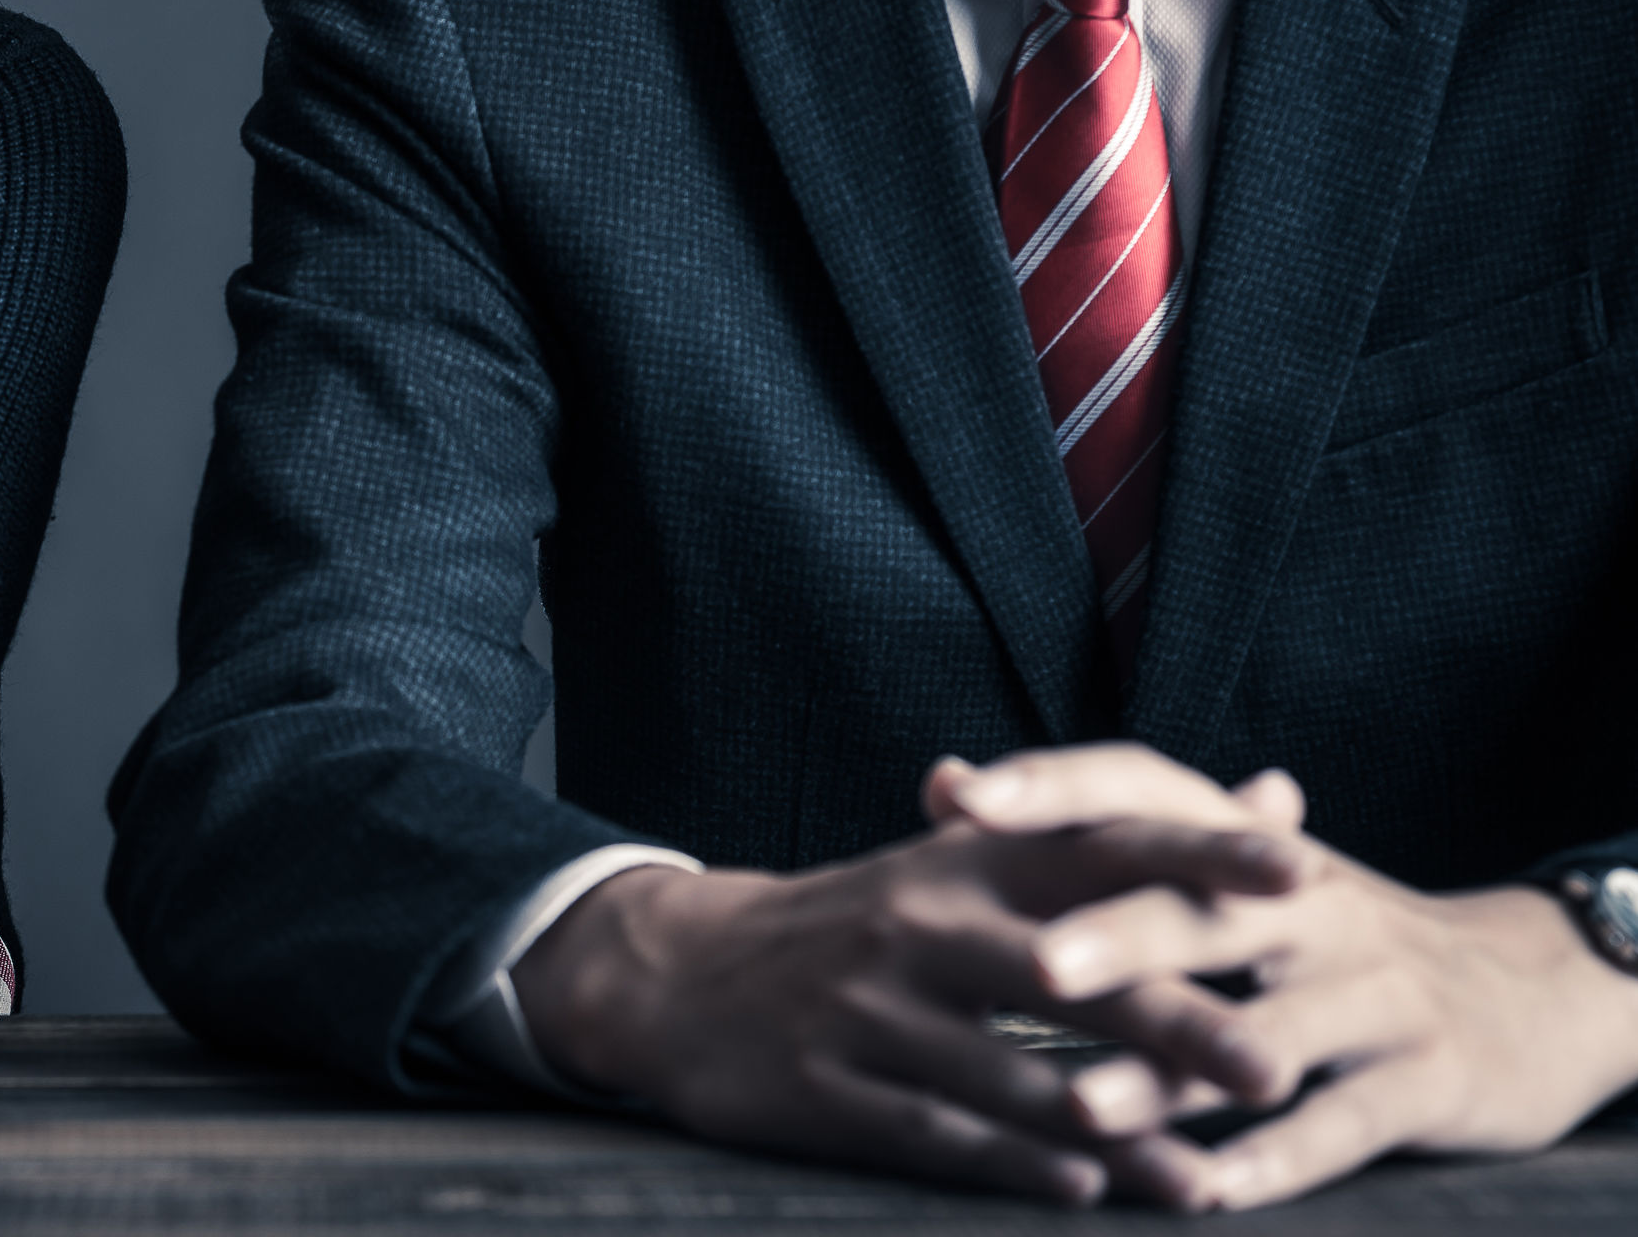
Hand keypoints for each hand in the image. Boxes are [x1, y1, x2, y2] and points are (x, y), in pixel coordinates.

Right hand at [509, 799, 1310, 1205]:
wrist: (680, 973)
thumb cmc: (869, 920)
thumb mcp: (975, 857)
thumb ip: (1131, 838)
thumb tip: (1284, 792)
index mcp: (968, 859)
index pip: (1102, 847)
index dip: (1200, 858)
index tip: (1306, 877)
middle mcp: (922, 923)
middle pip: (1069, 974)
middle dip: (1178, 1025)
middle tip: (1278, 1069)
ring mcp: (870, 1008)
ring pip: (1010, 1075)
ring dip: (1113, 1132)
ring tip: (1205, 1180)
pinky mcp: (824, 1085)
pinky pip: (933, 1129)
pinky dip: (1010, 1163)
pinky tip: (1082, 1193)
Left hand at [953, 746, 1637, 1210]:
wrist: (1520, 995)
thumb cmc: (1318, 938)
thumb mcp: (1226, 878)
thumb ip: (1087, 842)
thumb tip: (941, 783)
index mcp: (1249, 844)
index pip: (1144, 790)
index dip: (1054, 788)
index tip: (960, 797)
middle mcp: (1315, 904)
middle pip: (1203, 910)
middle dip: (1120, 937)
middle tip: (1035, 963)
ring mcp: (1377, 993)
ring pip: (1262, 1031)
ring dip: (1170, 1074)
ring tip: (1086, 1107)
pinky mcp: (1425, 1081)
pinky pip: (1342, 1125)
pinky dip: (1273, 1160)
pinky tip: (1204, 1191)